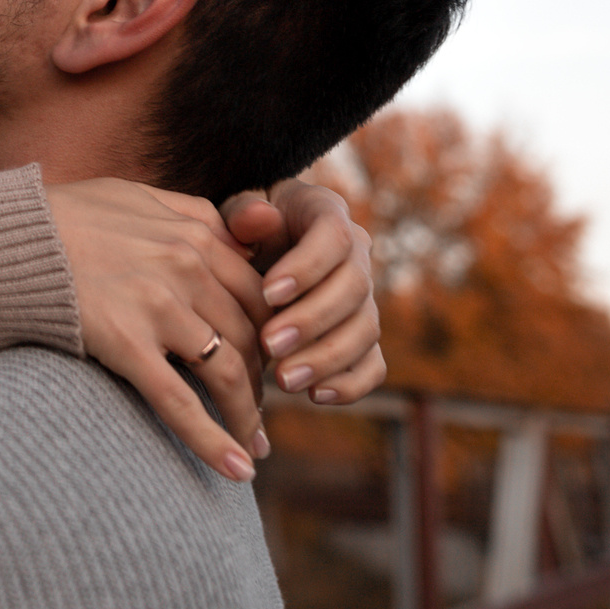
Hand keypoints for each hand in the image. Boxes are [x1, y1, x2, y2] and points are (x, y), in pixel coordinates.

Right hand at [45, 178, 270, 481]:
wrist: (5, 241)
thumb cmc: (62, 218)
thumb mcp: (134, 196)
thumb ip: (188, 215)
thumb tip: (233, 237)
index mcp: (195, 229)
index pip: (257, 293)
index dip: (270, 336)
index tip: (267, 365)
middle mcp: (187, 262)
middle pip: (249, 336)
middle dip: (262, 381)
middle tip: (260, 415)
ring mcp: (158, 303)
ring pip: (226, 372)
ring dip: (247, 417)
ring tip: (254, 449)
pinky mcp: (125, 340)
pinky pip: (180, 401)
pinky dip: (213, 440)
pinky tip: (236, 470)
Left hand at [221, 178, 384, 403]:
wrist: (256, 254)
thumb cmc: (243, 230)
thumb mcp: (235, 213)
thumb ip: (243, 214)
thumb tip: (262, 216)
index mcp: (328, 214)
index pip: (334, 237)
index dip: (307, 267)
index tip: (268, 294)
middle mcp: (356, 255)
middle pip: (354, 287)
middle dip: (312, 320)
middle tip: (269, 344)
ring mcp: (363, 299)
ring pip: (365, 330)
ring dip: (327, 358)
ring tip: (284, 379)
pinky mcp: (360, 338)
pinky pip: (373, 365)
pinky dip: (351, 384)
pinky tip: (315, 395)